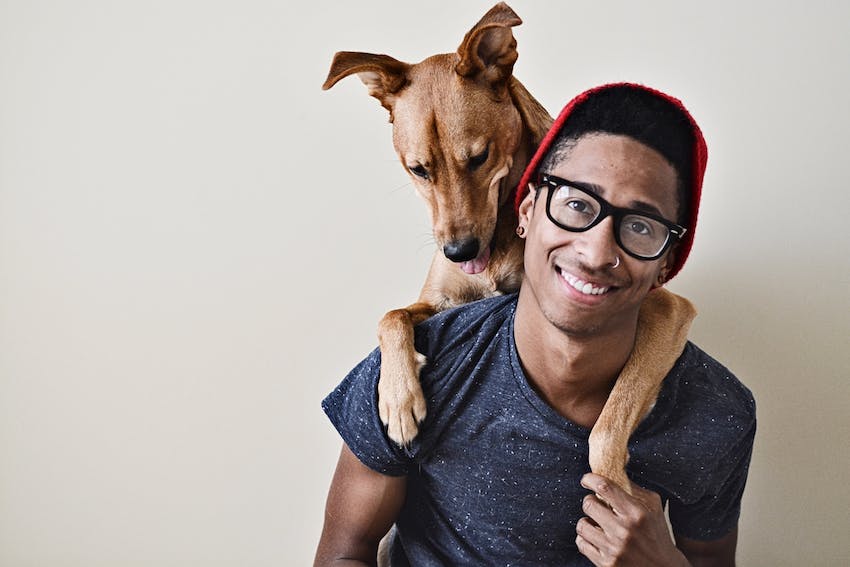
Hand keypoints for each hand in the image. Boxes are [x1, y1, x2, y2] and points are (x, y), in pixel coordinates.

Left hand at [575, 473, 689, 566]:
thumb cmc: (657, 534)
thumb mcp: (653, 508)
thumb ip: (634, 489)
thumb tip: (615, 470)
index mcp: (637, 513)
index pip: (604, 487)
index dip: (590, 479)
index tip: (586, 480)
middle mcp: (624, 530)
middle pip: (588, 504)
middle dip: (590, 501)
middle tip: (595, 504)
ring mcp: (614, 549)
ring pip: (582, 525)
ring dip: (587, 521)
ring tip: (596, 523)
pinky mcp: (606, 563)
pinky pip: (581, 543)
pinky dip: (585, 538)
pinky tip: (595, 537)